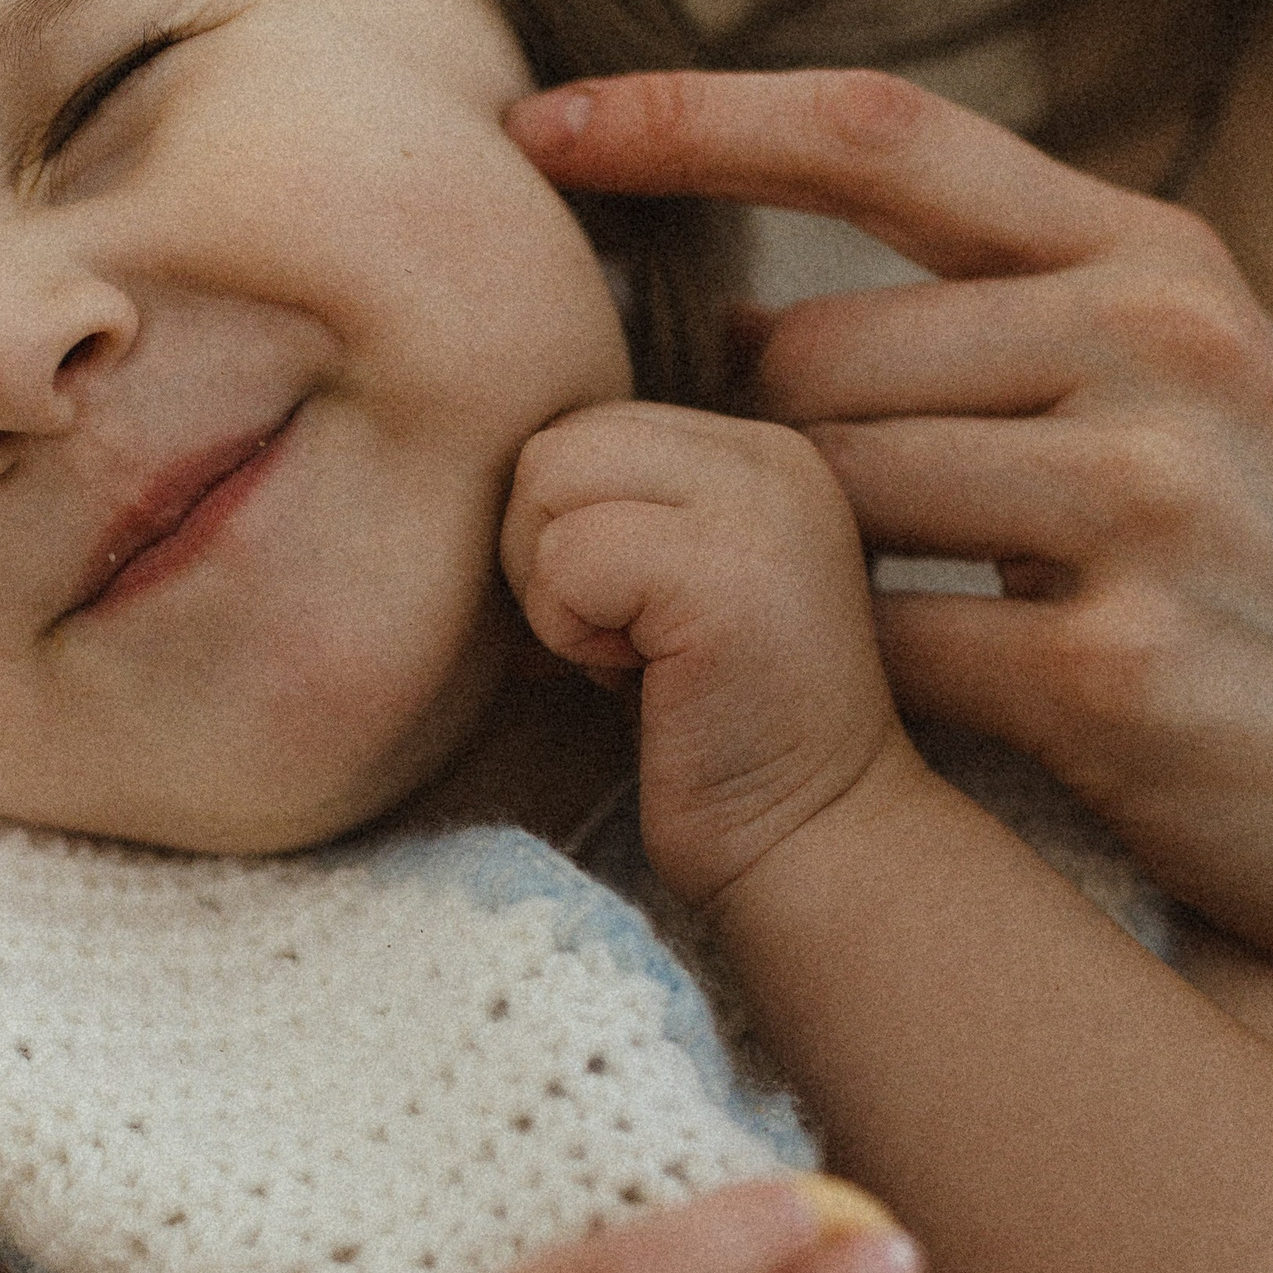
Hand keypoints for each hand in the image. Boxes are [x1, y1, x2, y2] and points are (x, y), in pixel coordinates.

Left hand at [501, 398, 915, 906]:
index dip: (563, 533)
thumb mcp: (659, 587)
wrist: (806, 844)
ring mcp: (757, 505)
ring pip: (549, 479)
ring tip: (631, 657)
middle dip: (543, 553)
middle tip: (618, 644)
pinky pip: (567, 556)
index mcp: (756, 452)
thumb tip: (467, 482)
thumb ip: (606, 509)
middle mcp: (770, 457)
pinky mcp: (727, 572)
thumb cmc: (711, 736)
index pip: (583, 427)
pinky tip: (638, 681)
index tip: (621, 621)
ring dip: (554, 590)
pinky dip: (570, 631)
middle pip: (556, 441)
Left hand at [505, 72, 1272, 1223]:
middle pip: (810, 358)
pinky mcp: (1121, 671)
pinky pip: (874, 651)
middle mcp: (1164, 344)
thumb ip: (1000, 334)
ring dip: (782, 581)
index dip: (689, 115)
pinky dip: (843, 693)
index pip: (881, 133)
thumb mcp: (1186, 410)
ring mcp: (1152, 502)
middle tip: (735, 556)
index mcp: (1162, 261)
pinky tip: (880, 731)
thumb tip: (732, 321)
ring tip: (807, 649)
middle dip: (740, 454)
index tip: (534, 125)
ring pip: (825, 500)